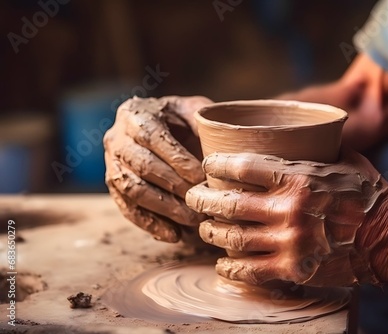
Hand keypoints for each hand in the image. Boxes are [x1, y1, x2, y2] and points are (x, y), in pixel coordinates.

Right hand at [104, 96, 211, 242]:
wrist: (160, 127)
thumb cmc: (181, 119)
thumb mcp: (193, 109)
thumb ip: (202, 119)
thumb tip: (215, 142)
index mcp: (134, 114)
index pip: (152, 137)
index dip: (176, 159)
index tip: (201, 176)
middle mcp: (116, 138)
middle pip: (141, 166)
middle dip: (174, 186)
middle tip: (201, 200)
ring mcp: (111, 164)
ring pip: (132, 190)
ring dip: (164, 208)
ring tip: (192, 220)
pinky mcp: (114, 187)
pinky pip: (127, 209)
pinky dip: (150, 224)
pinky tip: (174, 235)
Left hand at [185, 148, 387, 286]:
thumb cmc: (369, 196)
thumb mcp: (347, 161)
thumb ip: (320, 148)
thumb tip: (305, 132)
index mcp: (299, 178)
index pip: (242, 167)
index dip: (216, 164)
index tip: (207, 165)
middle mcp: (289, 209)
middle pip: (228, 203)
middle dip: (202, 199)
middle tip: (193, 197)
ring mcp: (289, 242)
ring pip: (232, 237)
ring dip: (211, 232)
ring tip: (204, 227)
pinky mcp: (294, 269)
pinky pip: (250, 271)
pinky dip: (230, 267)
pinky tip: (222, 263)